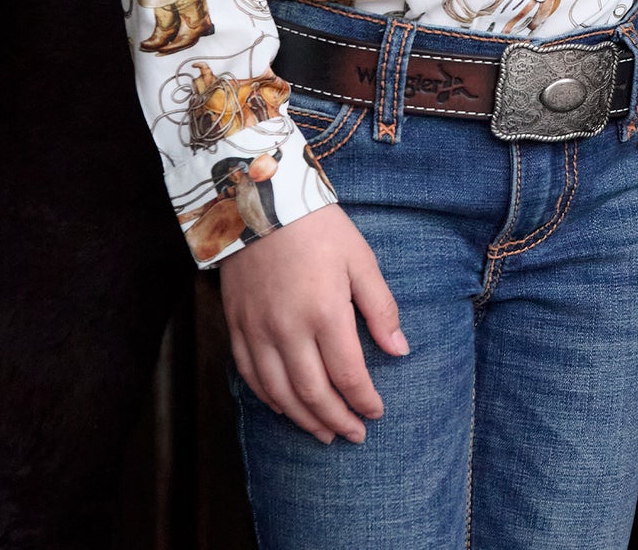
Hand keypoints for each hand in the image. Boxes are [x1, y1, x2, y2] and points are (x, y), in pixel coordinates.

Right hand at [219, 204, 408, 443]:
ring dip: (305, 420)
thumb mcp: (360, 259)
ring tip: (324, 432)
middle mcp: (288, 330)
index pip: (348, 375)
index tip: (376, 412)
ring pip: (280, 394)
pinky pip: (251, 377)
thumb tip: (400, 350)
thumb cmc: (318, 228)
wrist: (260, 201)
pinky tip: (286, 408)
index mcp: (325, 312)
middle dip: (337, 420)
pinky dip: (270, 400)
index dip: (364, 400)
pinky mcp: (237, 326)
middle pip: (313, 393)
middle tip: (354, 435)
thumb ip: (380, 308)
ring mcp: (259, 331)